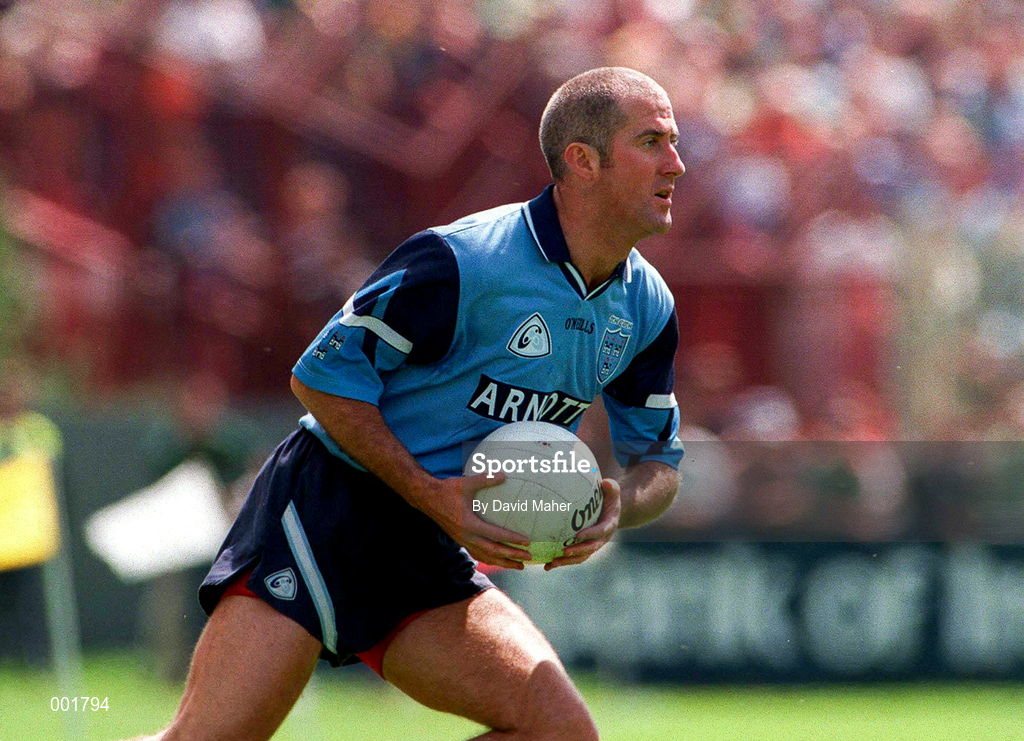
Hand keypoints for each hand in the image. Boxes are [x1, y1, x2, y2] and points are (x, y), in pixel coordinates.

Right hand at [413, 472, 531, 569]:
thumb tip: (504, 475)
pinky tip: (498, 560)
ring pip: (486, 557)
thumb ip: (485, 480)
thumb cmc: (447, 490)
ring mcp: (464, 541)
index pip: (496, 535)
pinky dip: (490, 559)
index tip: (527, 542)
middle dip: (512, 556)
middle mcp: (467, 537)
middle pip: (494, 551)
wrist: (427, 499)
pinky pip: (478, 554)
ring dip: (503, 562)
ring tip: (519, 566)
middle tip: (529, 558)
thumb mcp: (466, 483)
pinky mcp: (461, 541)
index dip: (512, 539)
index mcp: (470, 525)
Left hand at [544, 478, 620, 570]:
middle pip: (589, 549)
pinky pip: (573, 558)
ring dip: (567, 561)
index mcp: (609, 526)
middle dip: (577, 551)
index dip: (590, 534)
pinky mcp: (584, 549)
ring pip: (580, 557)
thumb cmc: (609, 498)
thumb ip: (611, 487)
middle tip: (564, 551)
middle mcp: (601, 539)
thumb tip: (605, 482)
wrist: (611, 512)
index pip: (600, 532)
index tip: (578, 535)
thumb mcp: (613, 491)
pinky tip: (546, 565)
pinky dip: (561, 562)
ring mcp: (592, 546)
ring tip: (552, 563)